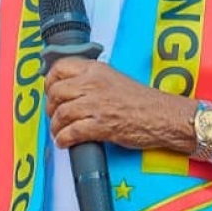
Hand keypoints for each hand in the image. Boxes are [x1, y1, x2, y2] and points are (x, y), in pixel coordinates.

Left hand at [44, 58, 196, 152]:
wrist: (161, 115)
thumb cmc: (141, 100)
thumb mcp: (113, 78)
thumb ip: (91, 80)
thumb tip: (69, 88)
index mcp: (96, 70)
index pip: (60, 68)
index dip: (50, 81)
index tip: (50, 91)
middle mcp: (94, 84)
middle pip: (57, 92)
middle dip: (50, 107)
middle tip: (53, 115)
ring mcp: (97, 105)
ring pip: (62, 114)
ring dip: (56, 126)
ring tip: (58, 132)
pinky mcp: (101, 125)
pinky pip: (72, 132)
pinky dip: (63, 139)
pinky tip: (64, 142)